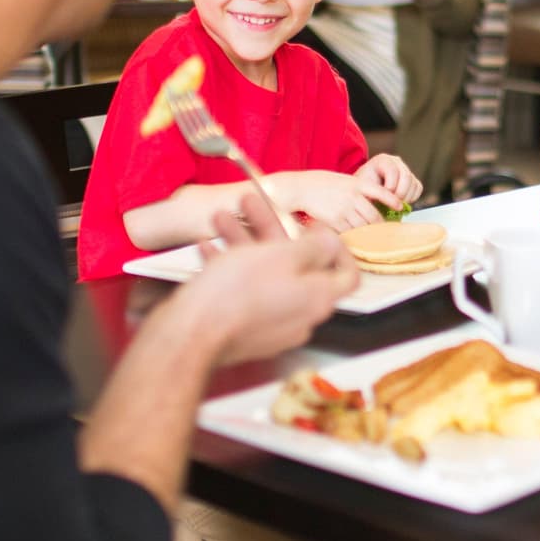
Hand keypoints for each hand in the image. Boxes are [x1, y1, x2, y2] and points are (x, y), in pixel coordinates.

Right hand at [191, 197, 358, 363]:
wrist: (191, 332)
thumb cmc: (235, 294)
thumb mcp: (281, 255)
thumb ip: (314, 246)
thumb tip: (332, 242)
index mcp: (319, 298)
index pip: (347, 274)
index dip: (337, 247)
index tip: (317, 229)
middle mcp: (301, 315)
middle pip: (297, 267)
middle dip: (273, 232)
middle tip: (254, 208)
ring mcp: (272, 325)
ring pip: (266, 275)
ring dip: (245, 243)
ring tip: (221, 220)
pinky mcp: (245, 330)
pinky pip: (245, 293)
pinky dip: (232, 268)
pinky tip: (211, 249)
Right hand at [279, 169, 394, 227]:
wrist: (303, 188)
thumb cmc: (324, 184)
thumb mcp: (346, 180)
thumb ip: (361, 191)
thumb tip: (377, 206)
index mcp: (357, 184)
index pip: (382, 192)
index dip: (392, 200)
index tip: (400, 207)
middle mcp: (353, 197)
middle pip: (374, 217)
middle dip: (381, 227)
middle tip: (386, 233)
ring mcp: (344, 210)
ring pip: (363, 227)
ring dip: (368, 234)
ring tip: (372, 239)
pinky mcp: (335, 221)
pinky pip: (350, 233)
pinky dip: (354, 237)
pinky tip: (355, 238)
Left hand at [355, 154, 420, 207]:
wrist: (365, 192)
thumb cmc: (363, 190)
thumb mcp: (364, 189)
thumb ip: (376, 192)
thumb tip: (389, 202)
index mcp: (383, 160)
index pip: (393, 170)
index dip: (390, 186)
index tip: (383, 197)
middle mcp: (396, 162)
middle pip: (406, 176)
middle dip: (400, 193)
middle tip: (392, 204)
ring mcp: (406, 170)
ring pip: (413, 183)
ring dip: (406, 197)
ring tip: (394, 204)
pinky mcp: (412, 179)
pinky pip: (418, 188)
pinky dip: (412, 197)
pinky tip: (400, 202)